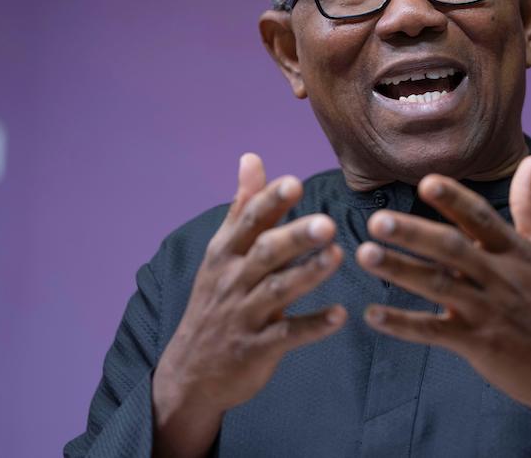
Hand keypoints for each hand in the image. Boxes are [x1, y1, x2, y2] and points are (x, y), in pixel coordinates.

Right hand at [152, 153, 346, 457]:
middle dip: (295, 237)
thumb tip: (252, 157)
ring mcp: (244, 315)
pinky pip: (287, 335)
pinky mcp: (257, 348)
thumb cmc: (215, 301)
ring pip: (277, 290)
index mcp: (225, 253)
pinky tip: (340, 316)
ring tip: (338, 256)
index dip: (271, 201)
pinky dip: (313, 326)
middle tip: (327, 224)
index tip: (295, 182)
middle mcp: (233, 280)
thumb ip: (245, 206)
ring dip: (308, 274)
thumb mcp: (222, 252)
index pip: (249, 220)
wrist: (189, 374)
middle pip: (265, 253)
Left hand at [355, 155, 530, 439]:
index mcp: (516, 251)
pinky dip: (402, 324)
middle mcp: (500, 277)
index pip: (481, 218)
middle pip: (452, 250)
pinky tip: (372, 314)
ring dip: (399, 270)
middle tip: (378, 220)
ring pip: (437, 287)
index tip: (426, 182)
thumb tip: (530, 162)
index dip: (455, 199)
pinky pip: (433, 332)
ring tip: (364, 255)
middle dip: (414, 234)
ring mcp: (487, 311)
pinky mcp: (476, 343)